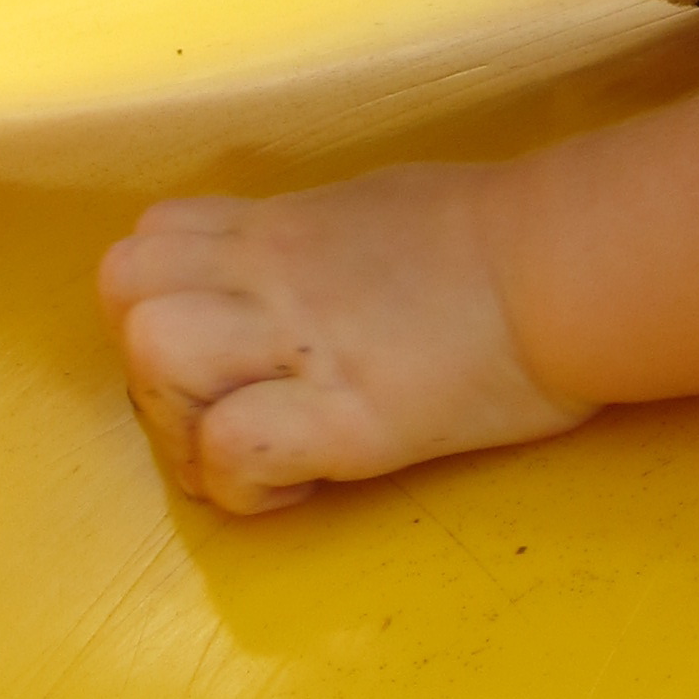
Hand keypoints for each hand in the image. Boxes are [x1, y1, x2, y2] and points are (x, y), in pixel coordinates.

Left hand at [97, 165, 593, 515]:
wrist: (573, 268)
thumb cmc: (505, 235)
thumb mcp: (378, 210)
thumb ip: (317, 242)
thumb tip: (299, 272)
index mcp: (281, 227)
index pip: (149, 242)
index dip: (159, 305)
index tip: (218, 357)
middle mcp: (273, 272)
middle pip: (125, 290)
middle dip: (150, 368)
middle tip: (221, 413)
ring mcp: (305, 340)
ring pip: (156, 354)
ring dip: (184, 423)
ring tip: (249, 452)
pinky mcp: (349, 416)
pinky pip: (232, 448)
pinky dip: (244, 486)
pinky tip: (299, 488)